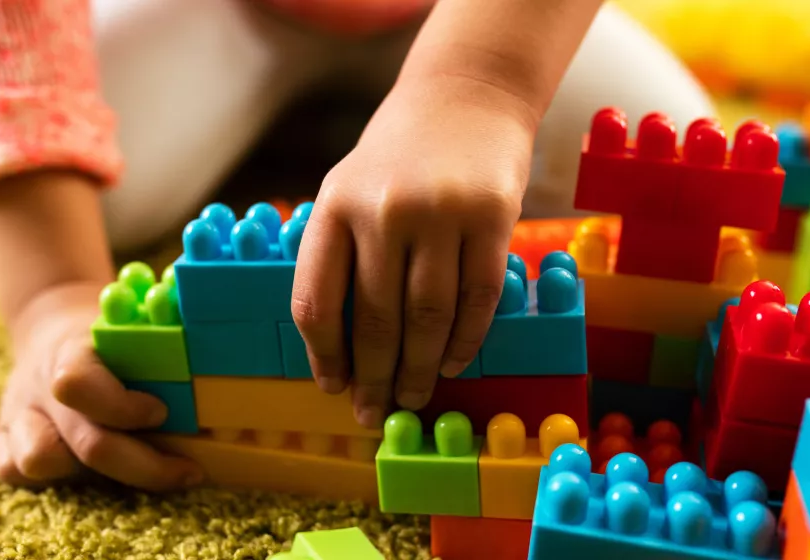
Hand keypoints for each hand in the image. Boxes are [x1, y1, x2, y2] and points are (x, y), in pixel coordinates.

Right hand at [0, 282, 203, 490]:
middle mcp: (39, 388)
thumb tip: (221, 365)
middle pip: (83, 442)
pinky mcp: (5, 441)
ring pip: (36, 462)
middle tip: (188, 470)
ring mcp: (17, 416)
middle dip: (144, 465)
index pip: (79, 384)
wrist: (50, 330)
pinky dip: (58, 479)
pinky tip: (96, 471)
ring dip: (94, 474)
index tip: (163, 413)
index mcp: (71, 353)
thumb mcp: (131, 330)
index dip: (122, 407)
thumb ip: (162, 349)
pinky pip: (16, 472)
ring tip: (137, 468)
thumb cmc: (107, 337)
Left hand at [292, 78, 533, 427]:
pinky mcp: (492, 216)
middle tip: (374, 412)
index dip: (324, 355)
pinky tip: (452, 363)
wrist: (465, 96)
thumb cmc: (399, 155)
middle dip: (374, 377)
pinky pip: (477, 298)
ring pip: (426, 317)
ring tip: (413, 398)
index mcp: (334, 207)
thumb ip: (340, 254)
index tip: (333, 386)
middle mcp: (382, 210)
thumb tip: (341, 346)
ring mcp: (439, 213)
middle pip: (375, 320)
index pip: (317, 302)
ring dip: (419, 369)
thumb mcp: (348, 188)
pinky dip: (465, 340)